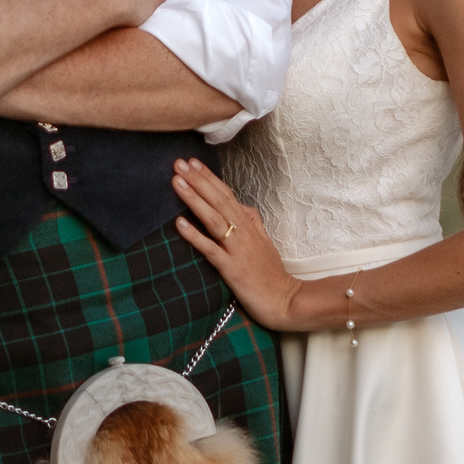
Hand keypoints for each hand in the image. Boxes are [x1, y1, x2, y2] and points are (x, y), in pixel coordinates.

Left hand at [172, 159, 305, 331]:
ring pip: (214, 219)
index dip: (209, 178)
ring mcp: (237, 250)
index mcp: (249, 225)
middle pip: (219, 201)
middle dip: (198, 181)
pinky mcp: (232, 269)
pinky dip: (195, 235)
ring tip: (177, 183)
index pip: (227, 195)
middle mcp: (243, 233)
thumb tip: (244, 207)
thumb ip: (254, 223)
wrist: (285, 301)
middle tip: (179, 163)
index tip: (192, 162)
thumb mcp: (265, 242)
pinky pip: (211, 249)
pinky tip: (179, 223)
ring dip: (194, 199)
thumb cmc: (272, 274)